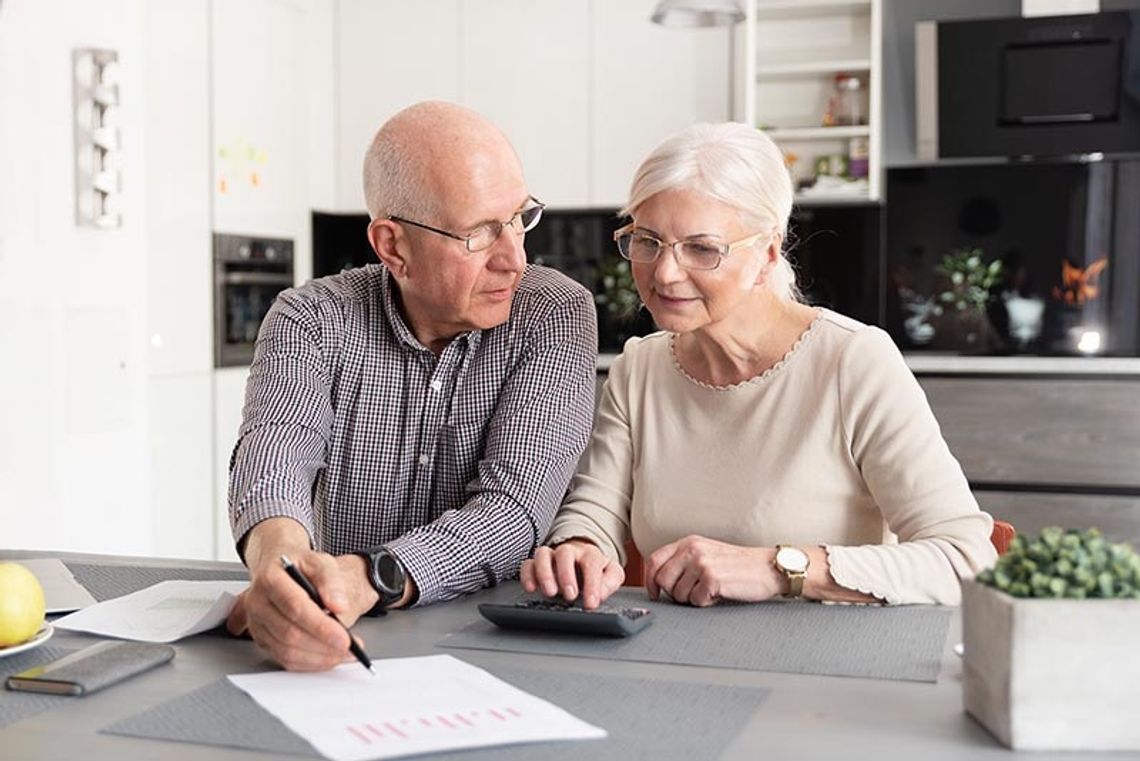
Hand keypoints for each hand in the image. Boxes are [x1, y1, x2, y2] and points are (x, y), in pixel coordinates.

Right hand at [226, 550, 377, 670]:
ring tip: (342, 653)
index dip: (321, 626)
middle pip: (290, 633)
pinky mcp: (261, 638)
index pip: (296, 608)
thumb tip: (338, 605)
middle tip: (348, 647)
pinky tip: (327, 657)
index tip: (344, 638)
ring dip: (318, 657)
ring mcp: (257, 623)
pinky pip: (283, 659)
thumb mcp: (320, 562)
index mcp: (270, 578)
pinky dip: (309, 662)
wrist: (279, 568)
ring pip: (286, 650)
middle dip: (323, 645)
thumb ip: (331, 581)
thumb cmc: (299, 565)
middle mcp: (257, 602)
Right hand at [520, 539, 623, 608]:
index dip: (592, 584)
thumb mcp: (611, 574)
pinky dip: (527, 575)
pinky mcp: (536, 563)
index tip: (591, 603)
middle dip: (566, 575)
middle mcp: (569, 552)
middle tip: (570, 595)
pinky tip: (531, 588)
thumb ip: (611, 581)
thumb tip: (600, 593)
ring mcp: (551, 556)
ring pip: (543, 555)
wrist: (580, 560)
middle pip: (564, 553)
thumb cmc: (595, 569)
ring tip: (550, 592)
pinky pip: (527, 564)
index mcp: (590, 554)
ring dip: (544, 573)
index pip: (591, 563)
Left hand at [644, 535, 783, 606]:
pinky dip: (707, 602)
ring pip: (678, 594)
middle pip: (662, 580)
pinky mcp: (711, 578)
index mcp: (688, 542)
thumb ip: (683, 560)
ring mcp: (701, 563)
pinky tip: (719, 593)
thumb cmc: (738, 565)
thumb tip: (660, 579)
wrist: (767, 567)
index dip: (650, 580)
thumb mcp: (707, 553)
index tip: (654, 592)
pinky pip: (696, 601)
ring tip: (710, 590)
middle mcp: (692, 550)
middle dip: (674, 593)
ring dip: (693, 598)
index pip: (654, 560)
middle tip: (693, 593)